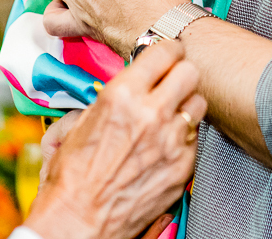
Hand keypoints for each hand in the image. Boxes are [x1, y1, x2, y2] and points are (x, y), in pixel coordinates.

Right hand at [24, 41, 206, 238]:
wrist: (79, 221)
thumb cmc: (72, 177)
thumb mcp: (79, 123)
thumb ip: (110, 98)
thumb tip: (125, 85)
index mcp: (122, 96)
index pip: (164, 52)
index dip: (166, 50)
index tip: (166, 53)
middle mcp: (151, 114)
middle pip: (190, 72)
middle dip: (180, 73)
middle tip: (171, 79)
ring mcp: (171, 142)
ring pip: (198, 104)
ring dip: (185, 104)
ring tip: (169, 113)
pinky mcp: (182, 168)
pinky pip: (194, 138)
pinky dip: (183, 136)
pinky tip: (165, 143)